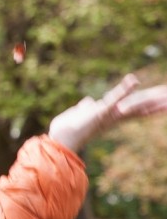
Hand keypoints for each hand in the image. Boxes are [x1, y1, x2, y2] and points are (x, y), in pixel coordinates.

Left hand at [48, 74, 166, 151]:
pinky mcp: (101, 111)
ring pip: (134, 104)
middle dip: (157, 102)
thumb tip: (87, 101)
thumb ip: (87, 107)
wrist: (62, 139)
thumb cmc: (70, 127)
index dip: (151, 104)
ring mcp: (109, 114)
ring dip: (150, 97)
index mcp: (112, 116)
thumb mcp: (82, 113)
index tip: (166, 101)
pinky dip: (124, 89)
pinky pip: (115, 98)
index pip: (136, 107)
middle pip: (140, 106)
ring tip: (166, 91)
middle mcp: (114, 116)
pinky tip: (134, 80)